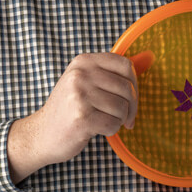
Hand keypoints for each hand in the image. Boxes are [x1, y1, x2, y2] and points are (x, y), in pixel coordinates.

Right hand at [7, 53, 137, 182]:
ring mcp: (79, 96)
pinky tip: (98, 129)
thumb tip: (150, 57)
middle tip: (125, 118)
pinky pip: (113, 124)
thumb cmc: (69, 108)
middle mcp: (80, 74)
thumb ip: (113, 72)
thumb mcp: (85, 81)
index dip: (134, 84)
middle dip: (131, 107)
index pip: (126, 65)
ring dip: (119, 120)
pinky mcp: (81, 118)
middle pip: (126, 88)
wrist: (41, 134)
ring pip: (122, 107)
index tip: (130, 98)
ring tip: (105, 121)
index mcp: (84, 61)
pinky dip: (111, 130)